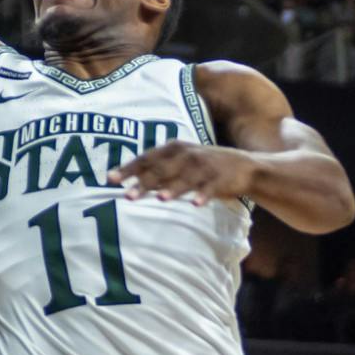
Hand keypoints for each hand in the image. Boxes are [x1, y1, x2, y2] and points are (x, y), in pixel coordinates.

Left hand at [110, 141, 253, 205]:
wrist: (242, 166)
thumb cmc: (202, 166)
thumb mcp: (179, 163)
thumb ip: (157, 171)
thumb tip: (128, 182)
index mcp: (174, 149)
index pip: (146, 158)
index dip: (129, 169)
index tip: (111, 179)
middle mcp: (187, 155)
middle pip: (161, 170)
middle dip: (144, 182)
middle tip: (127, 196)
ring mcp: (204, 167)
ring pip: (185, 179)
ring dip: (173, 189)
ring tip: (160, 199)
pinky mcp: (220, 179)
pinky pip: (210, 188)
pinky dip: (203, 195)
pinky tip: (195, 205)